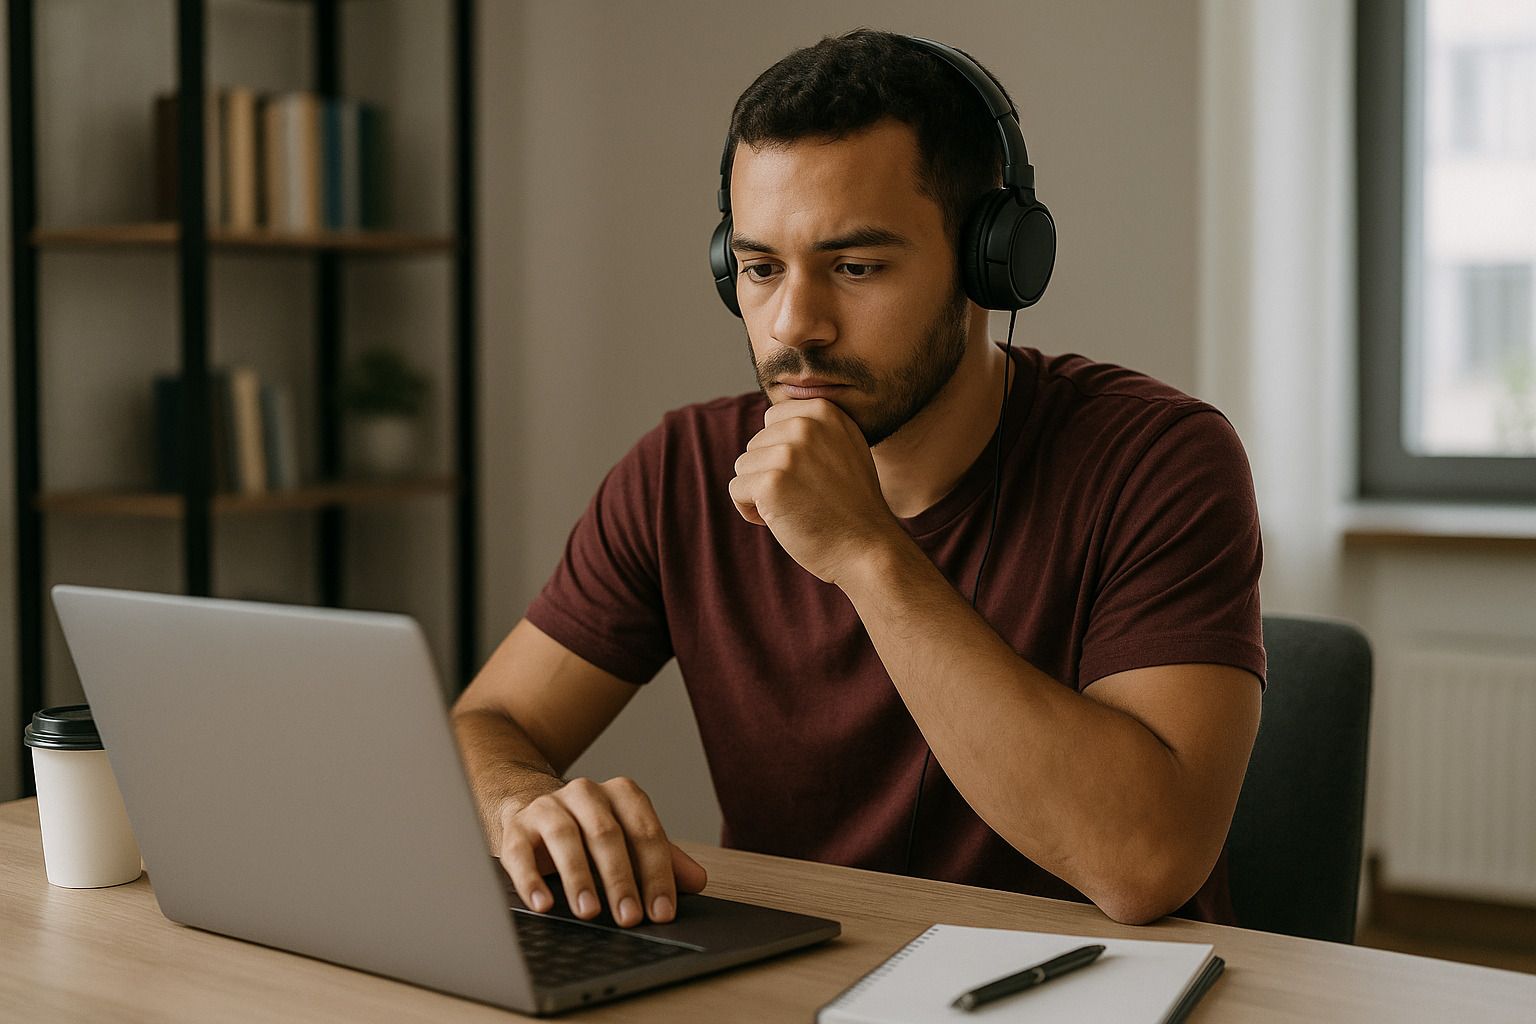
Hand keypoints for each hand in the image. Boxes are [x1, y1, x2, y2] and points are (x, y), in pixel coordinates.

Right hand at [496, 776, 706, 926]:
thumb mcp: (631, 842)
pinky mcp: (516, 828)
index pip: (645, 831)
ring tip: (589, 911)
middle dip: (620, 879)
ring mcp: (548, 807)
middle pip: (607, 833)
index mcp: (621, 794)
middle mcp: (585, 793)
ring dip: (578, 877)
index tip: (662, 911)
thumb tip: (697, 881)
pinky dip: (531, 881)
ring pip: (565, 837)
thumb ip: (664, 859)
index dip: (656, 873)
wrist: (536, 811)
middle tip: (630, 917)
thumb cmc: (592, 832)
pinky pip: (520, 853)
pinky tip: (543, 905)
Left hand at [729, 398, 903, 583]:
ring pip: (744, 466)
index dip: (781, 451)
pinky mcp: (771, 483)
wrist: (868, 548)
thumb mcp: (845, 447)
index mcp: (825, 411)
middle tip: (803, 497)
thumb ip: (815, 428)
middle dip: (769, 472)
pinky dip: (750, 510)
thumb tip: (772, 421)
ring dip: (759, 492)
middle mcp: (806, 426)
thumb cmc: (852, 504)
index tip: (807, 475)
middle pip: (756, 443)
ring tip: (794, 509)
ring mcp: (788, 453)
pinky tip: (781, 521)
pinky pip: (737, 489)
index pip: (773, 419)